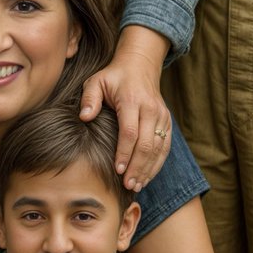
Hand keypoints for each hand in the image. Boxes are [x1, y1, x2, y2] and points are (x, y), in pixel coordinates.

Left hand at [79, 27, 171, 191]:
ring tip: (136, 185)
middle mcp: (150, 109)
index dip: (124, 153)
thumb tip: (84, 118)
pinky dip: (157, 163)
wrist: (140, 66)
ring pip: (159, 148)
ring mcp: (162, 116)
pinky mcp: (167, 122)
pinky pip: (165, 146)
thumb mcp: (96, 81)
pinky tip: (147, 176)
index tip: (117, 170)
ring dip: (148, 169)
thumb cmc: (114, 77)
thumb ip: (89, 98)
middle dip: (137, 167)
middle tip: (127, 184)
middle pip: (147, 144)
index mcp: (132, 100)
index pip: (130, 132)